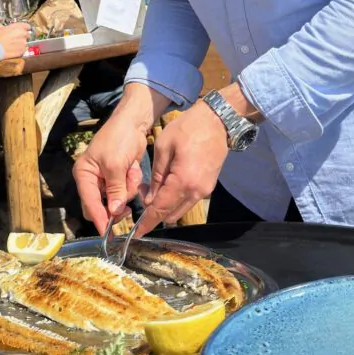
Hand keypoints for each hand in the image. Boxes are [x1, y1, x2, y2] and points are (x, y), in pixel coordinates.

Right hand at [0, 21, 31, 58]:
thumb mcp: (4, 29)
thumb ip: (13, 29)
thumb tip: (16, 32)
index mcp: (18, 27)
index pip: (27, 26)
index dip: (25, 29)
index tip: (23, 31)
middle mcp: (23, 34)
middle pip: (27, 35)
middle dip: (23, 37)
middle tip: (15, 40)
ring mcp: (24, 43)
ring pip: (25, 43)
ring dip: (21, 44)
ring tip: (12, 46)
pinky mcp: (22, 51)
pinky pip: (23, 50)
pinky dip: (19, 50)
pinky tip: (12, 51)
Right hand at [73, 83, 170, 233]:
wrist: (133, 123)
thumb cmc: (118, 139)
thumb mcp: (115, 165)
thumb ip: (115, 190)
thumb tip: (114, 212)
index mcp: (84, 175)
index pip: (90, 203)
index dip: (99, 219)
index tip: (108, 233)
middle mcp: (92, 180)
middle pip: (102, 206)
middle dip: (117, 204)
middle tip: (128, 208)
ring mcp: (107, 180)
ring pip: (117, 200)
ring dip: (128, 189)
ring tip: (131, 173)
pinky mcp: (120, 178)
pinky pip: (126, 191)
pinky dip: (133, 183)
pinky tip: (133, 169)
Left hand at [135, 101, 229, 237]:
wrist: (217, 121)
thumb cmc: (188, 128)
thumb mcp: (164, 147)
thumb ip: (156, 176)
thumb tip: (150, 199)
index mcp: (183, 182)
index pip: (161, 210)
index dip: (147, 223)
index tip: (136, 233)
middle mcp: (196, 192)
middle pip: (171, 215)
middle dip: (155, 212)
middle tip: (144, 194)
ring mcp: (205, 191)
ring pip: (180, 210)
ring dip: (166, 206)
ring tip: (155, 187)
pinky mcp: (209, 187)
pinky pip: (189, 201)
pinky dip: (177, 200)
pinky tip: (169, 184)